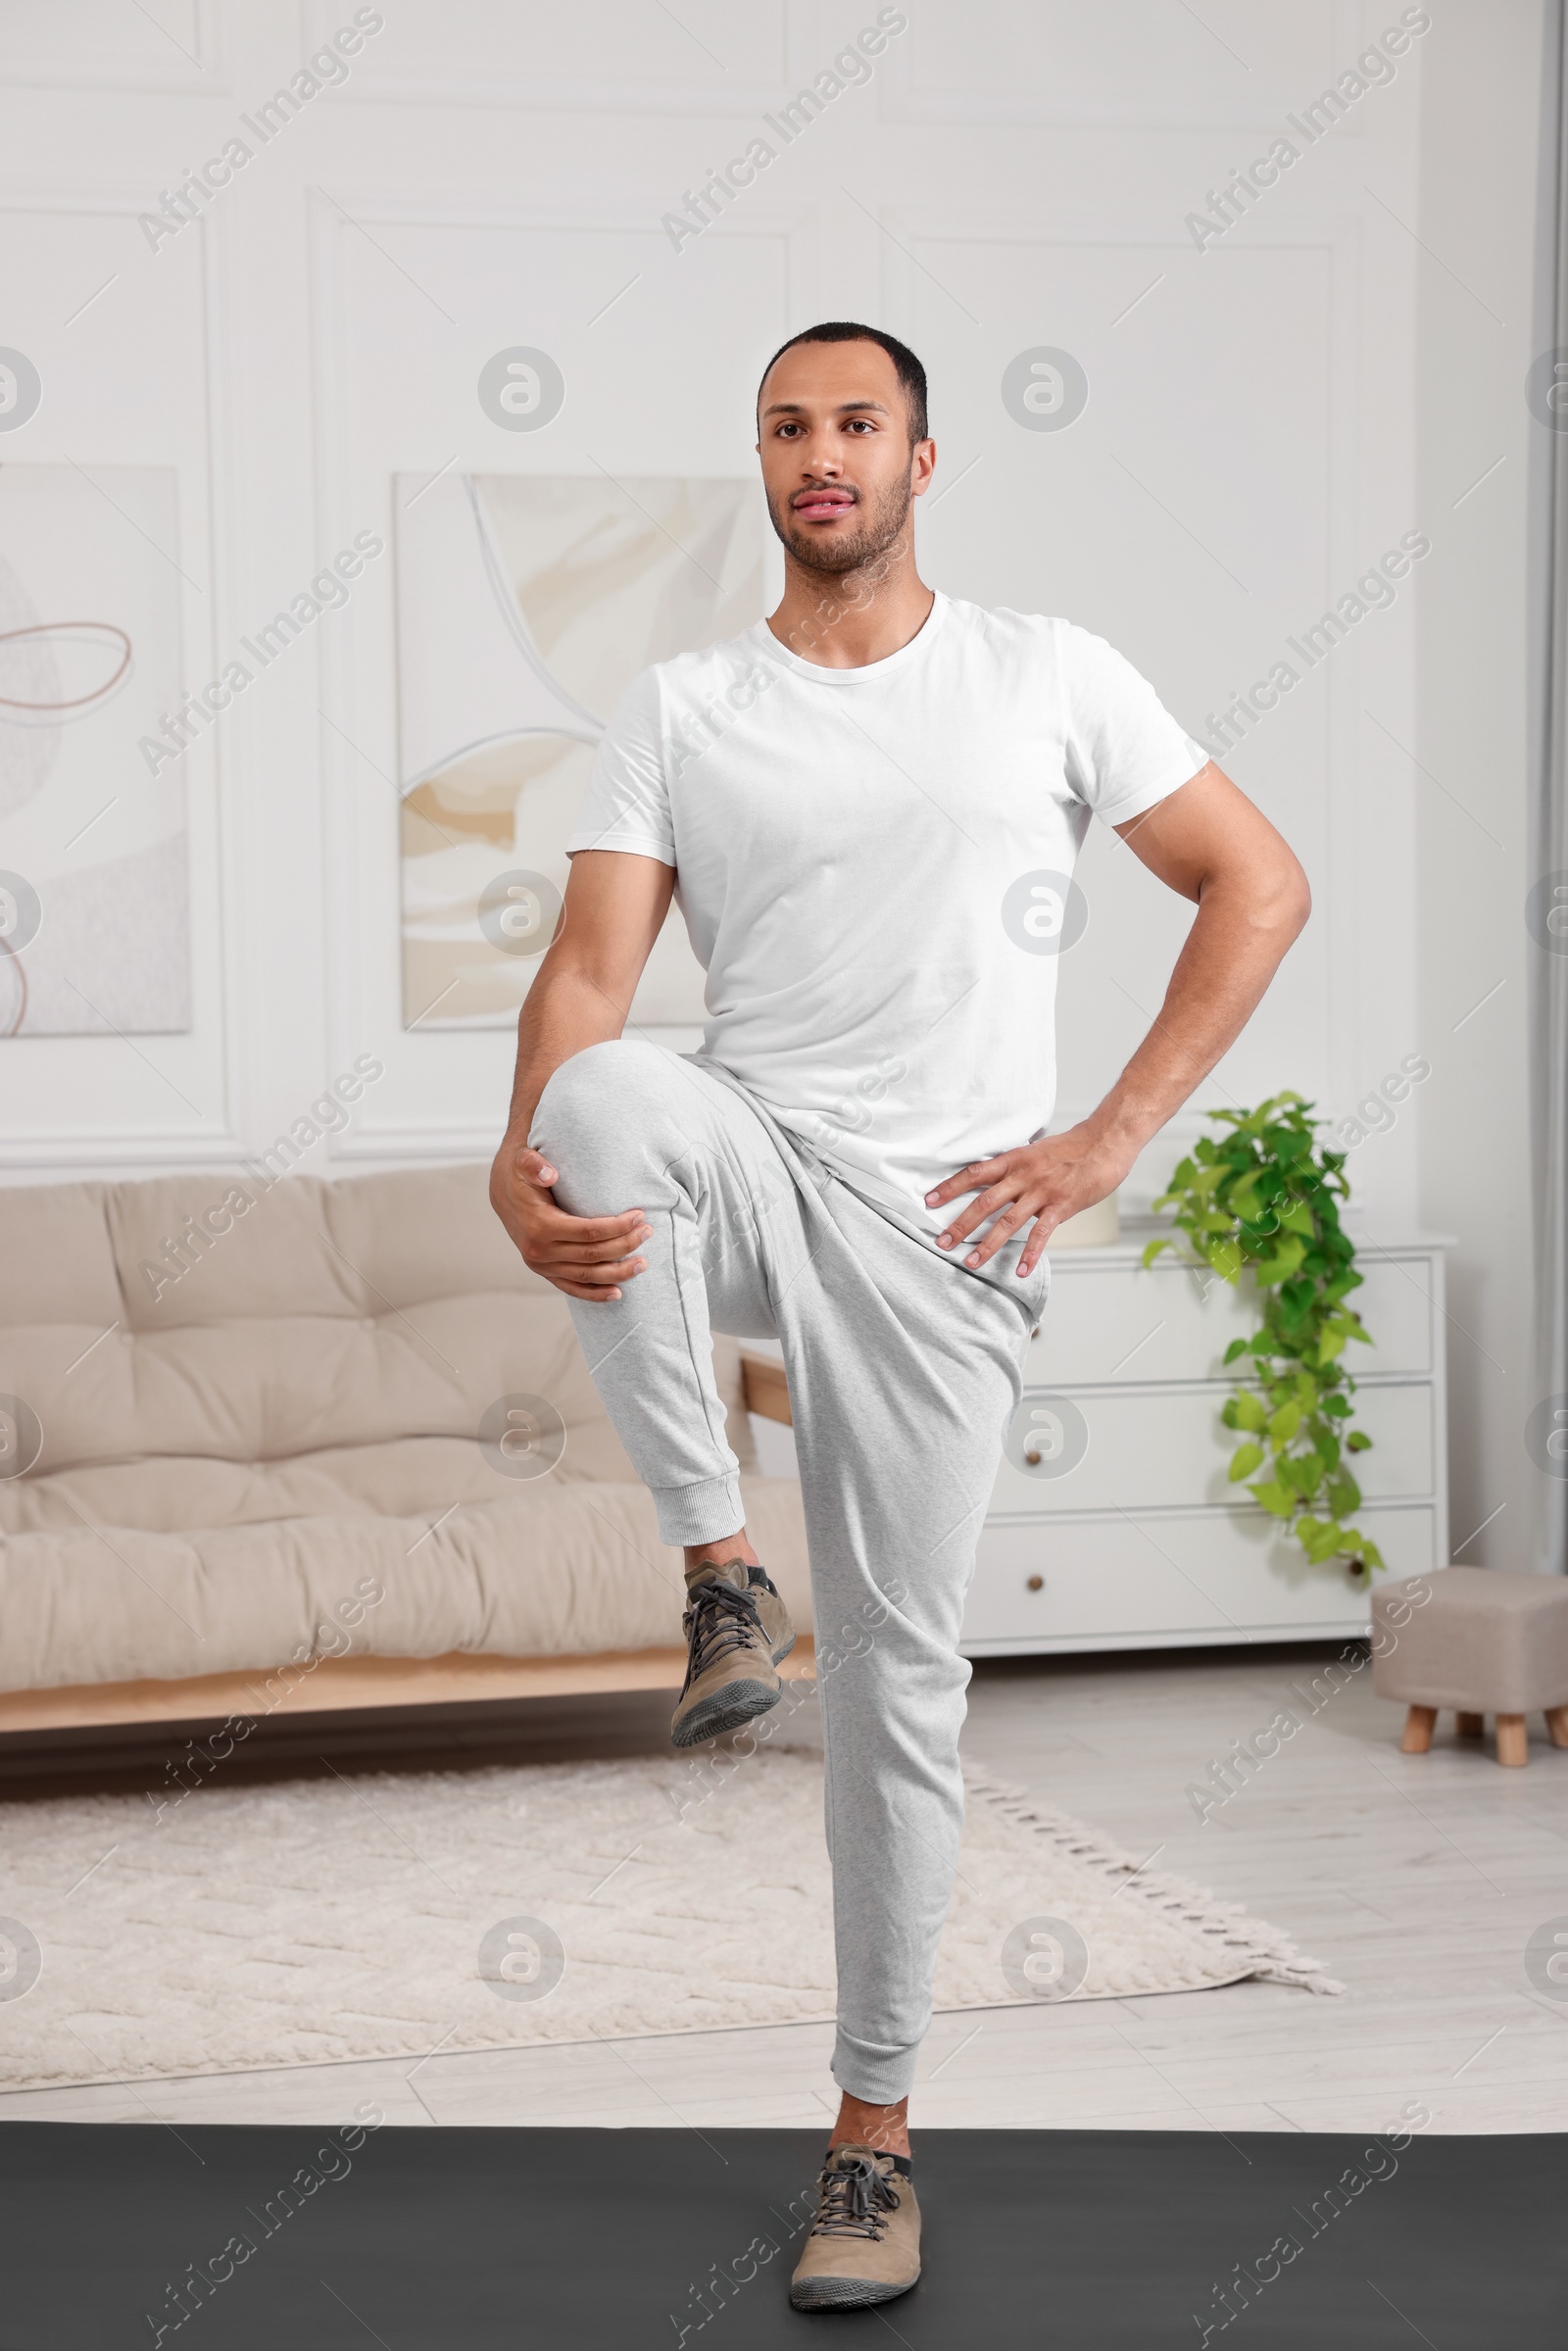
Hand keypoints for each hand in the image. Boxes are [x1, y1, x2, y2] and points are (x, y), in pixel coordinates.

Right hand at [489, 1139, 651, 1302]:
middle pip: (592, 1254)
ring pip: (586, 1276)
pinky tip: (617, 1293)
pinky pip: (572, 1289)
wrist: (503, 1193)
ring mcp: (541, 1266)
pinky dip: (595, 1294)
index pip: (588, 1231)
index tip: (640, 1215)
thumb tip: (550, 1174)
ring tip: (643, 1263)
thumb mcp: (524, 1161)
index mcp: (539, 1226)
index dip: (617, 1226)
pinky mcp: (545, 1273)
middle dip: (625, 1245)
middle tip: (648, 1232)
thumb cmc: (522, 1174)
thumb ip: (534, 1164)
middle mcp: (539, 1251)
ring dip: (617, 1273)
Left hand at [924, 1125, 1134, 1276]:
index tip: (929, 1200)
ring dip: (987, 1244)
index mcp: (1014, 1159)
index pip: (974, 1173)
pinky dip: (1030, 1253)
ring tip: (971, 1262)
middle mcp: (1023, 1175)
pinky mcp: (1062, 1206)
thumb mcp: (1037, 1150)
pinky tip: (1021, 1271)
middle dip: (960, 1224)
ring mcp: (1042, 1192)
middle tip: (941, 1242)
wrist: (1106, 1141)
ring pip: (1008, 1222)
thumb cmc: (1074, 1147)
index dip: (950, 1186)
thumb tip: (998, 1178)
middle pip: (984, 1202)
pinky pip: (1042, 1234)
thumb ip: (1017, 1167)